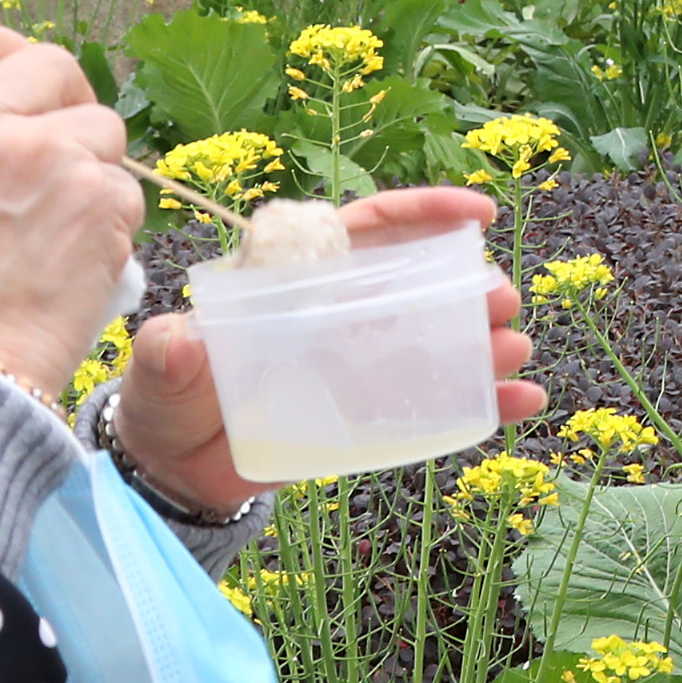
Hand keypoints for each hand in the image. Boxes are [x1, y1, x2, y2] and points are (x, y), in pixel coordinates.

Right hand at [0, 15, 143, 394]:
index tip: (12, 79)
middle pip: (47, 61)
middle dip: (63, 98)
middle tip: (57, 146)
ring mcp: (40, 155)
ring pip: (100, 123)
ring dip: (92, 164)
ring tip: (56, 221)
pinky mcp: (95, 195)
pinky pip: (124, 184)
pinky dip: (112, 217)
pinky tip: (76, 255)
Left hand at [114, 188, 541, 512]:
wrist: (175, 469)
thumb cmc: (167, 399)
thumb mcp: (160, 370)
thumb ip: (167, 354)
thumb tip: (179, 339)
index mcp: (297, 279)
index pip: (366, 229)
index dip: (424, 214)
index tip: (478, 215)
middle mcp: (337, 313)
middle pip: (418, 284)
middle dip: (468, 285)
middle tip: (501, 300)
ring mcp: (358, 364)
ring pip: (436, 340)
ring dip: (483, 341)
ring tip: (514, 350)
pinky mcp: (371, 414)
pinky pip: (435, 403)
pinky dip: (482, 403)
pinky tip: (521, 404)